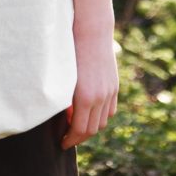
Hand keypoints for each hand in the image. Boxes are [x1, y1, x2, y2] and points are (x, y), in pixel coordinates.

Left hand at [61, 29, 118, 150]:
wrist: (91, 32)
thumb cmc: (70, 52)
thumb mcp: (64, 78)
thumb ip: (65, 100)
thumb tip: (64, 117)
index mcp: (85, 97)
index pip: (79, 130)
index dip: (70, 139)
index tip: (62, 143)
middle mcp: (100, 97)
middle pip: (92, 130)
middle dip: (79, 137)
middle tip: (67, 139)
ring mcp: (109, 92)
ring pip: (103, 121)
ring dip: (91, 128)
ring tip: (77, 127)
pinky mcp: (114, 86)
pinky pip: (110, 110)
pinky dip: (100, 117)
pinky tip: (89, 113)